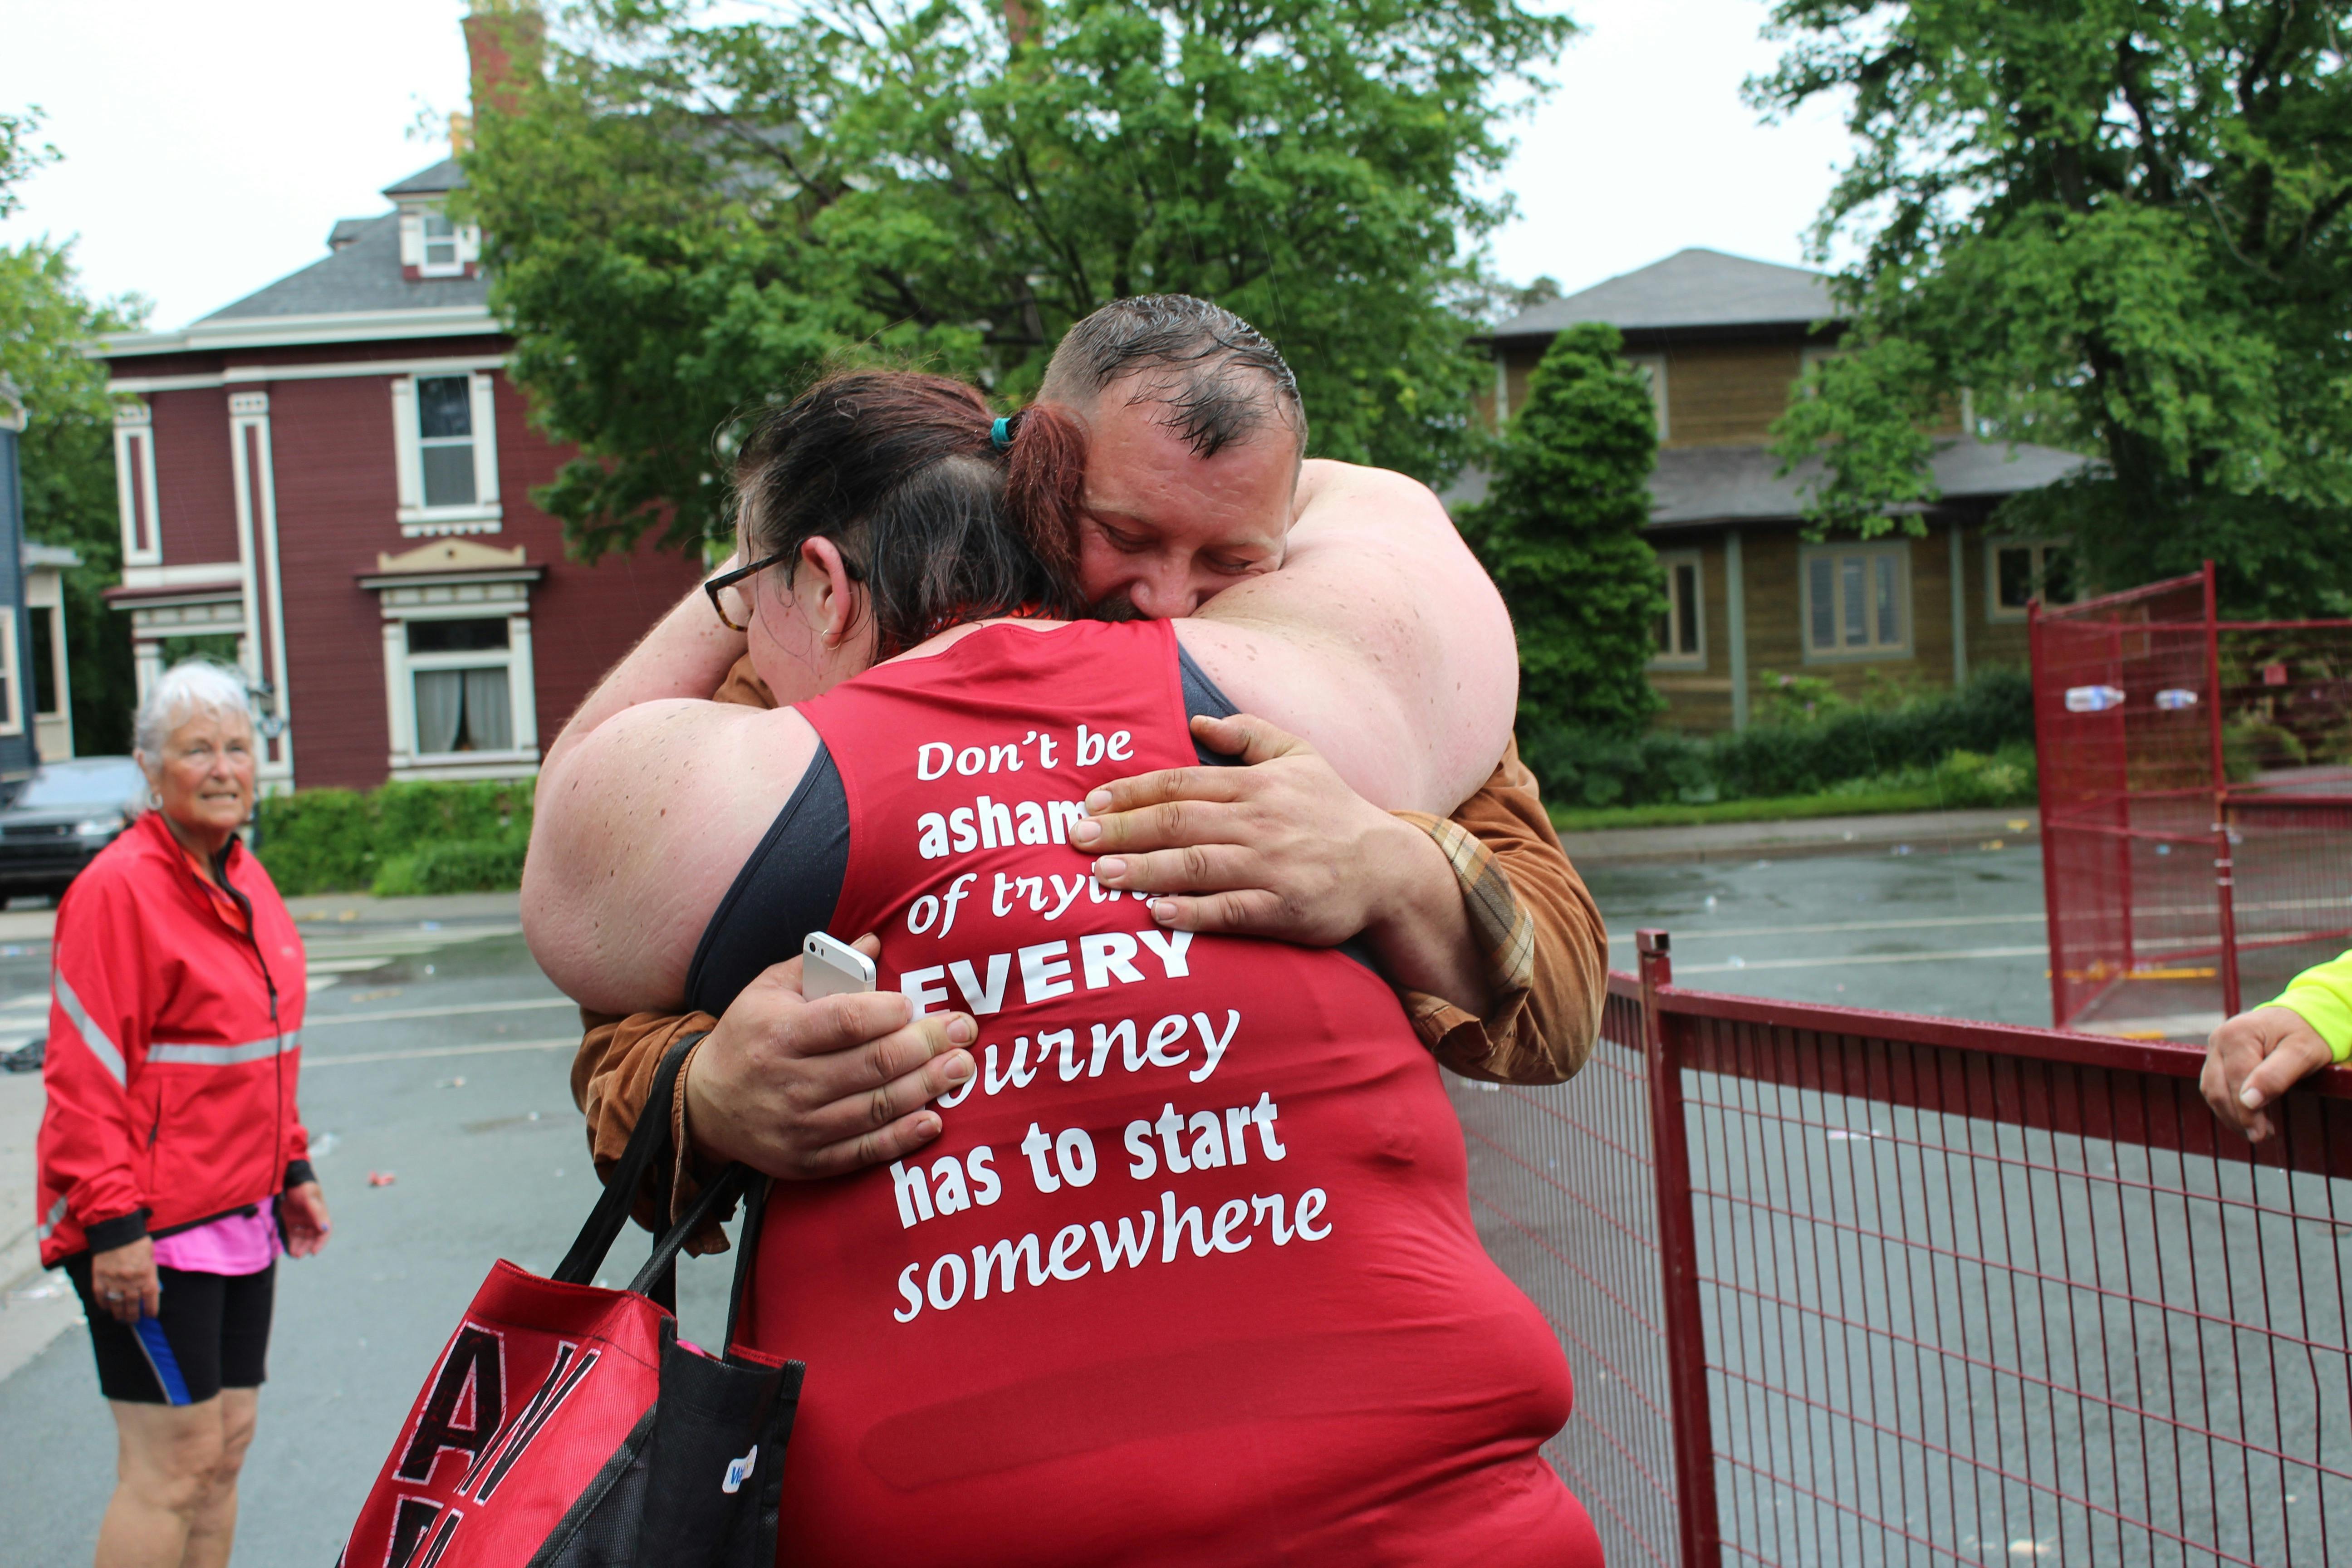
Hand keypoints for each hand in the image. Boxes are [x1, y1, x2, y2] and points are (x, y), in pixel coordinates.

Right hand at [91, 1235, 159, 1323]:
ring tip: (121, 1319)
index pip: (151, 1298)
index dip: (151, 1309)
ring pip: (116, 1304)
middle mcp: (130, 1281)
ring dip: (119, 1314)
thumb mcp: (150, 1257)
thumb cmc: (137, 1242)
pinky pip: (101, 1296)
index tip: (151, 1316)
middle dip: (134, 1316)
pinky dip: (103, 1304)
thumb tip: (152, 1289)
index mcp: (146, 1274)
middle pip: (133, 1305)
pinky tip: (106, 1308)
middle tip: (134, 1320)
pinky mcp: (99, 1279)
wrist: (115, 1231)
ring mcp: (113, 1281)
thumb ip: (150, 1273)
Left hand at [281, 1181, 331, 1256]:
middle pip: (312, 1237)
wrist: (290, 1179)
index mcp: (320, 1215)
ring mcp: (301, 1220)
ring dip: (298, 1246)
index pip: (324, 1232)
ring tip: (293, 1254)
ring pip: (301, 1237)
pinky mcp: (290, 1220)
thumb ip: (317, 1213)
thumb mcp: (310, 1199)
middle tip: (298, 1255)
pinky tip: (286, 1247)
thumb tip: (324, 1229)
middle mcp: (312, 1219)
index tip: (313, 1252)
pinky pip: (291, 1233)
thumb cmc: (303, 1188)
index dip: (321, 1243)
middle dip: (306, 1247)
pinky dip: (290, 1241)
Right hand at [684, 933, 976, 1179]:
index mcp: (779, 1034)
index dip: (887, 1013)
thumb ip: (822, 965)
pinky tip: (933, 1120)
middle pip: (871, 1065)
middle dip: (925, 1046)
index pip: (844, 1022)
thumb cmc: (748, 1036)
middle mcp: (789, 1082)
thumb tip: (874, 942)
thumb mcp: (769, 990)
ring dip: (926, 1088)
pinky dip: (901, 1138)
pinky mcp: (807, 1161)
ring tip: (960, 1068)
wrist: (703, 1104)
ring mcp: (799, 1127)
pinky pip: (863, 1152)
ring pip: (875, 1108)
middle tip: (962, 1032)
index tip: (915, 1005)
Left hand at [1072, 713, 1430, 944]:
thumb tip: (1197, 719)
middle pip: (1179, 822)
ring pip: (1197, 867)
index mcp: (1256, 785)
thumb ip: (1249, 734)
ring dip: (1145, 870)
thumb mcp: (1301, 756)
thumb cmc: (1334, 810)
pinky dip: (1193, 914)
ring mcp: (1271, 868)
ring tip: (1101, 875)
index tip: (1090, 802)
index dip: (1132, 792)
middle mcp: (1259, 823)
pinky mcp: (1283, 910)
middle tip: (1076, 838)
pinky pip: (1231, 911)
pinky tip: (1158, 915)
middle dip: (1124, 829)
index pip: (1181, 782)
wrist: (1389, 867)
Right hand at [2202, 1006, 2335, 1142]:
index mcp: (2237, 1034)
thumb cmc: (2306, 1035)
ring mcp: (2214, 1047)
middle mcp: (2219, 1038)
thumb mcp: (2302, 1053)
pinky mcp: (2216, 1057)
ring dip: (2230, 1115)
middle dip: (2237, 1118)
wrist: (2300, 1018)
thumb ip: (2276, 1075)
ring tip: (2256, 1130)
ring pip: (2211, 1090)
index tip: (2262, 1134)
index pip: (2236, 1081)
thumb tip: (2248, 1101)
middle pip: (2217, 1088)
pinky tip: (2247, 1115)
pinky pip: (2214, 1086)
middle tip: (2260, 1137)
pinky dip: (2228, 1105)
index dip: (2246, 1112)